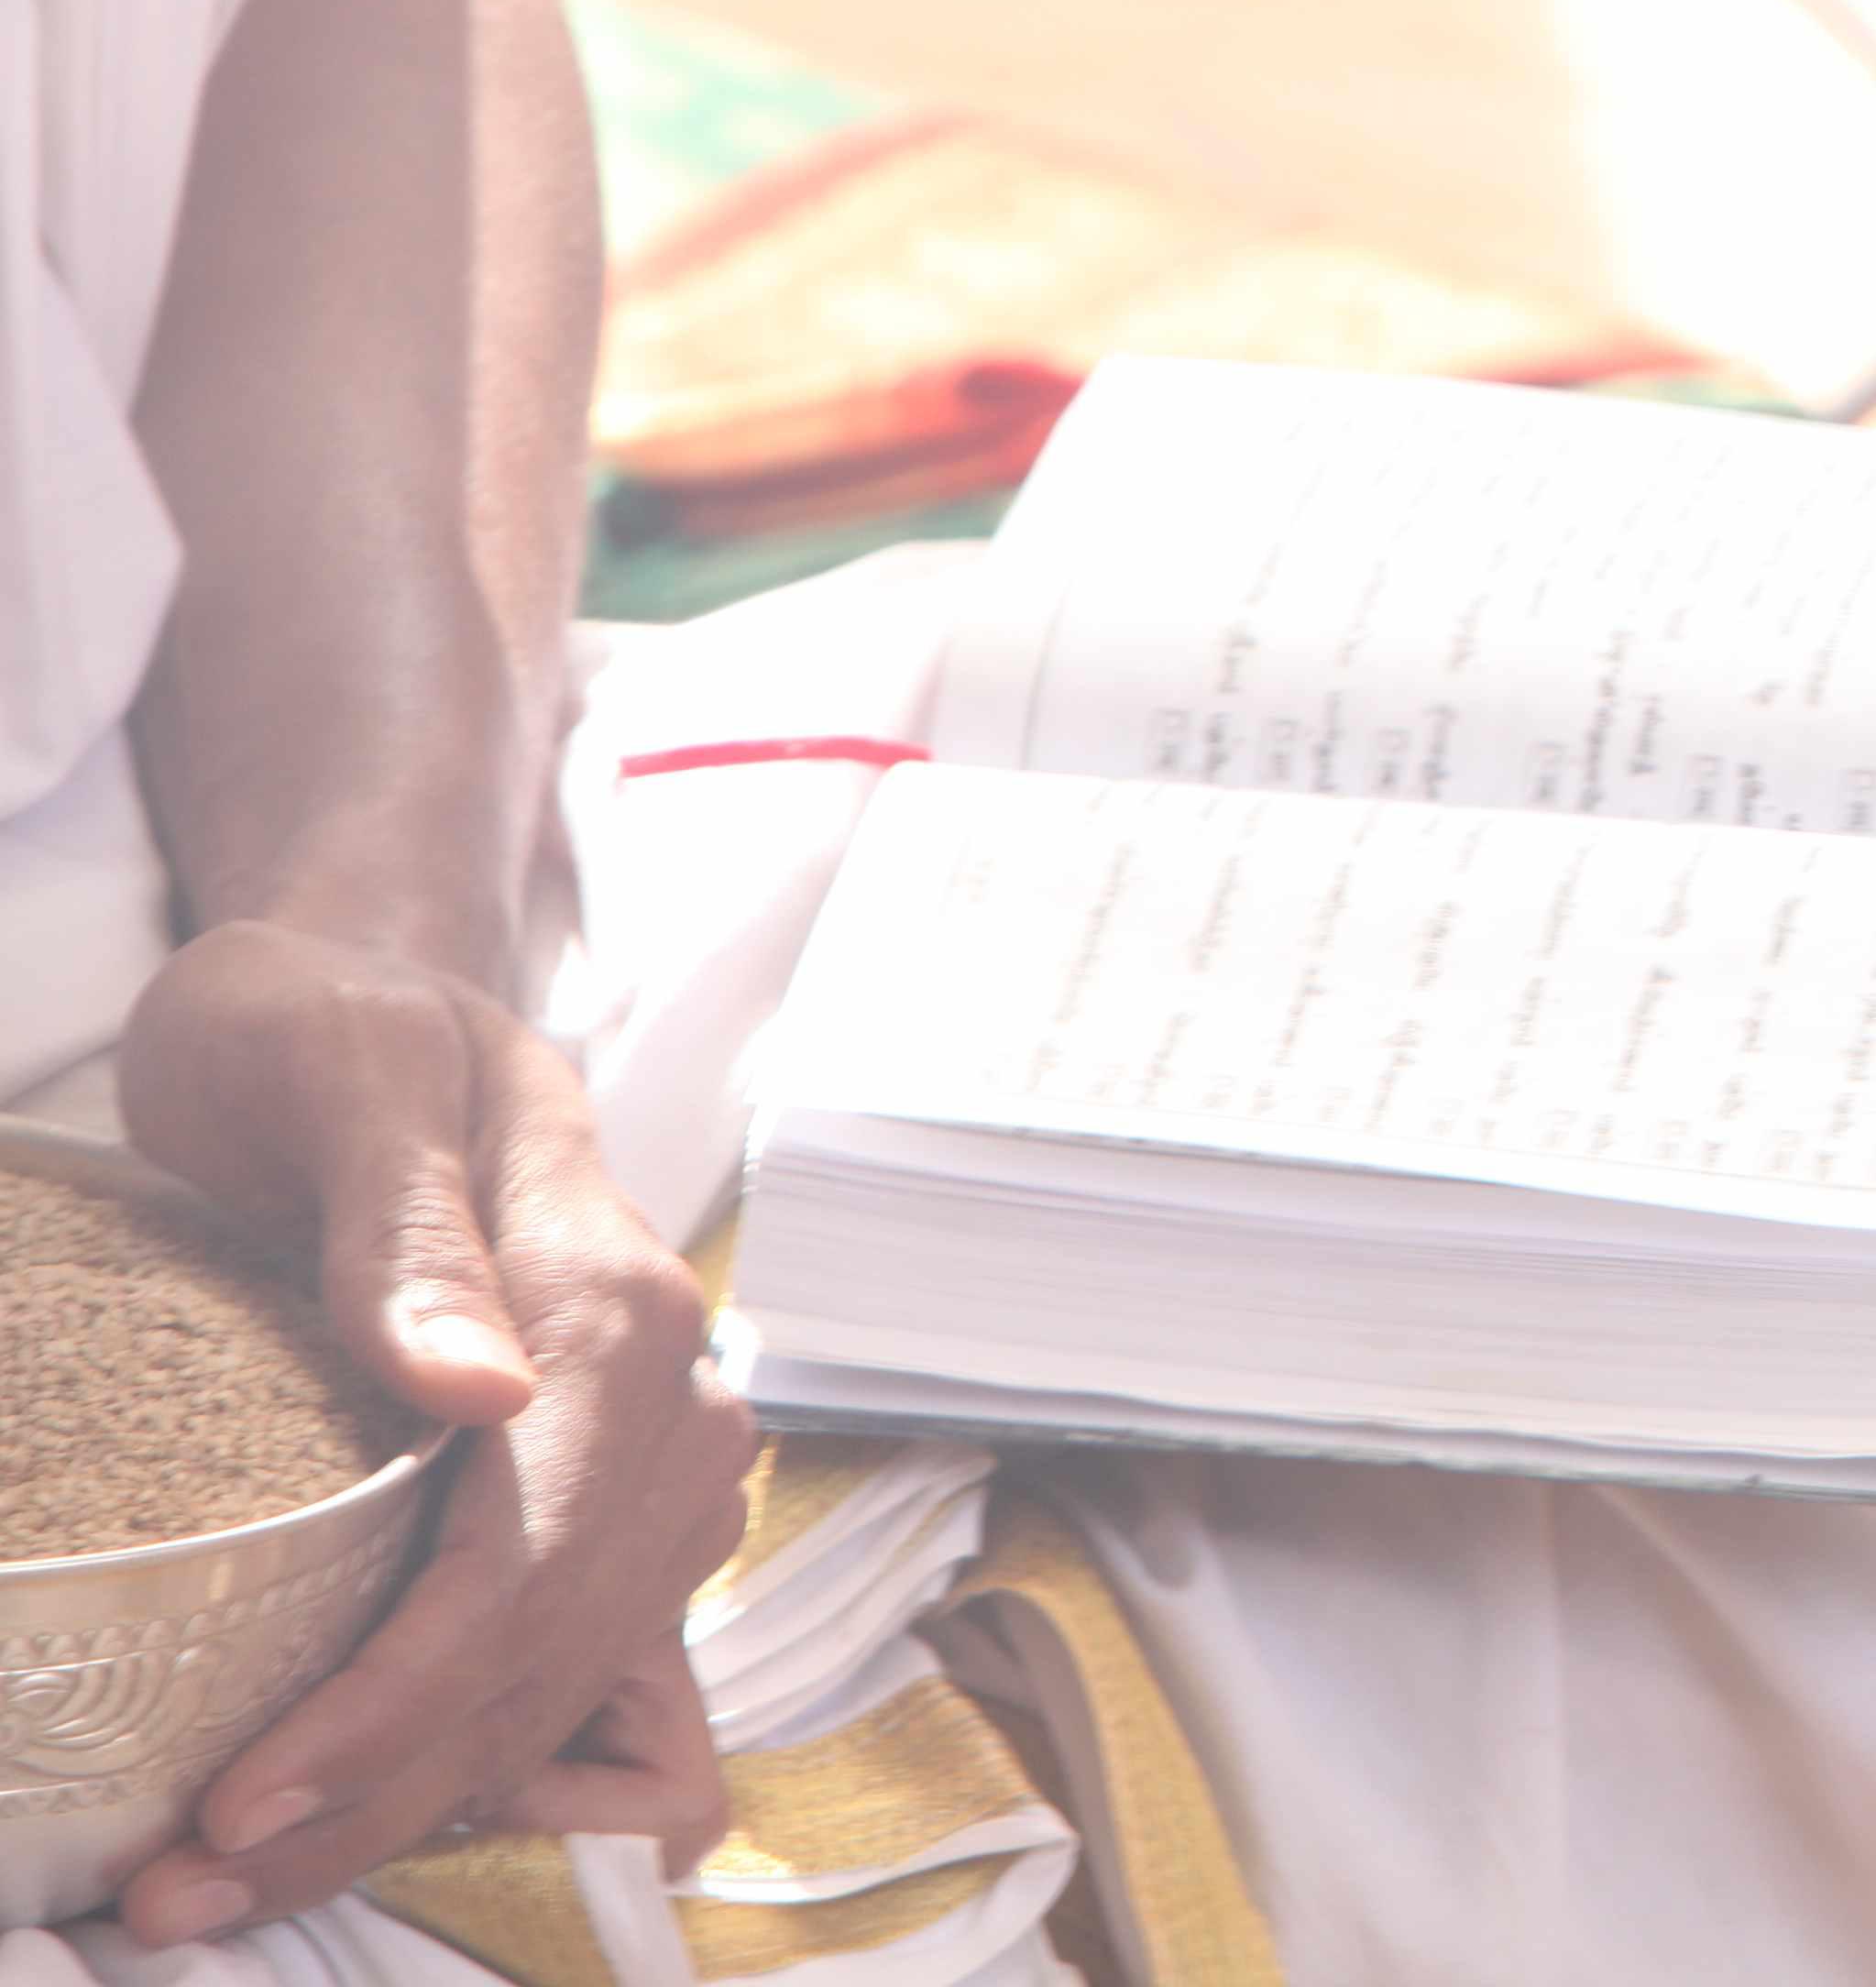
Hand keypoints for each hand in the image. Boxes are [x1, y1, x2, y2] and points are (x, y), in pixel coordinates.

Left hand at [106, 920, 755, 1945]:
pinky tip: (410, 1812)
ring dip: (421, 1803)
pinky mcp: (616, 1500)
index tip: (241, 1800)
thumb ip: (407, 1230)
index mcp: (615, 1307)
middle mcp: (674, 1401)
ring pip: (574, 1686)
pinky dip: (522, 1773)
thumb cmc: (329, 1027)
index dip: (393, 1702)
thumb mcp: (336, 1075)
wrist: (374, 1000)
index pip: (524, 1558)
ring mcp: (659, 1461)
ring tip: (238, 1880)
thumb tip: (483, 1389)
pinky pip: (610, 1672)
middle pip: (547, 1653)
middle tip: (183, 1895)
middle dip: (378, 1794)